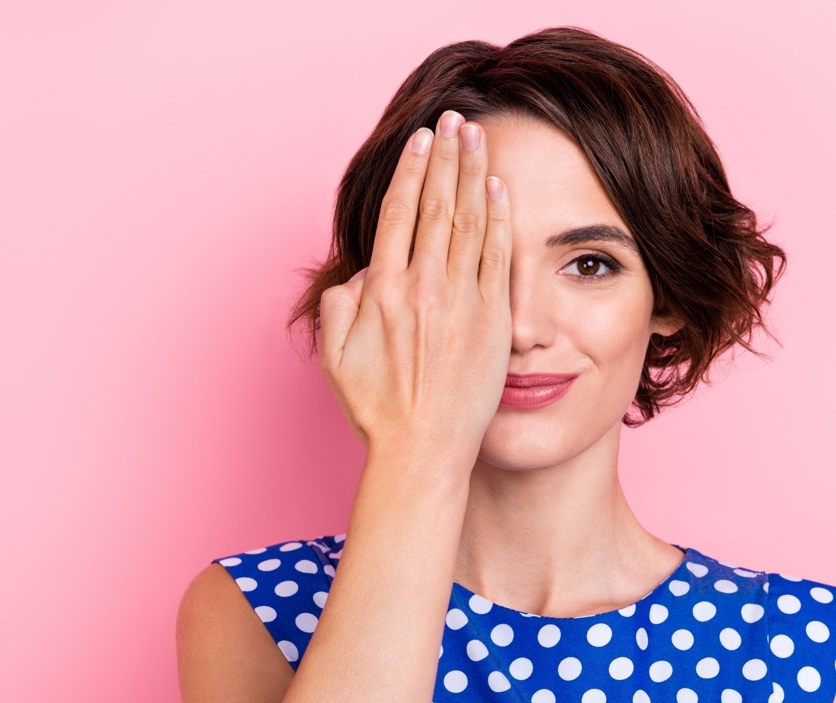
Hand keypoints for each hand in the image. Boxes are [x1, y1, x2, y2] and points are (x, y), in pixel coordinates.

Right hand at [317, 110, 511, 460]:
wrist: (423, 450)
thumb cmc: (378, 409)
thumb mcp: (335, 356)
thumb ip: (341, 305)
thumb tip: (363, 274)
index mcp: (383, 290)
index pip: (399, 212)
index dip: (412, 171)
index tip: (421, 140)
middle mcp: (424, 287)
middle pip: (437, 204)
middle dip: (447, 156)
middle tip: (455, 120)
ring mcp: (461, 302)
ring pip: (469, 222)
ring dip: (473, 174)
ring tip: (479, 138)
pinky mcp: (492, 320)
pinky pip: (497, 258)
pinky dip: (498, 219)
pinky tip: (499, 189)